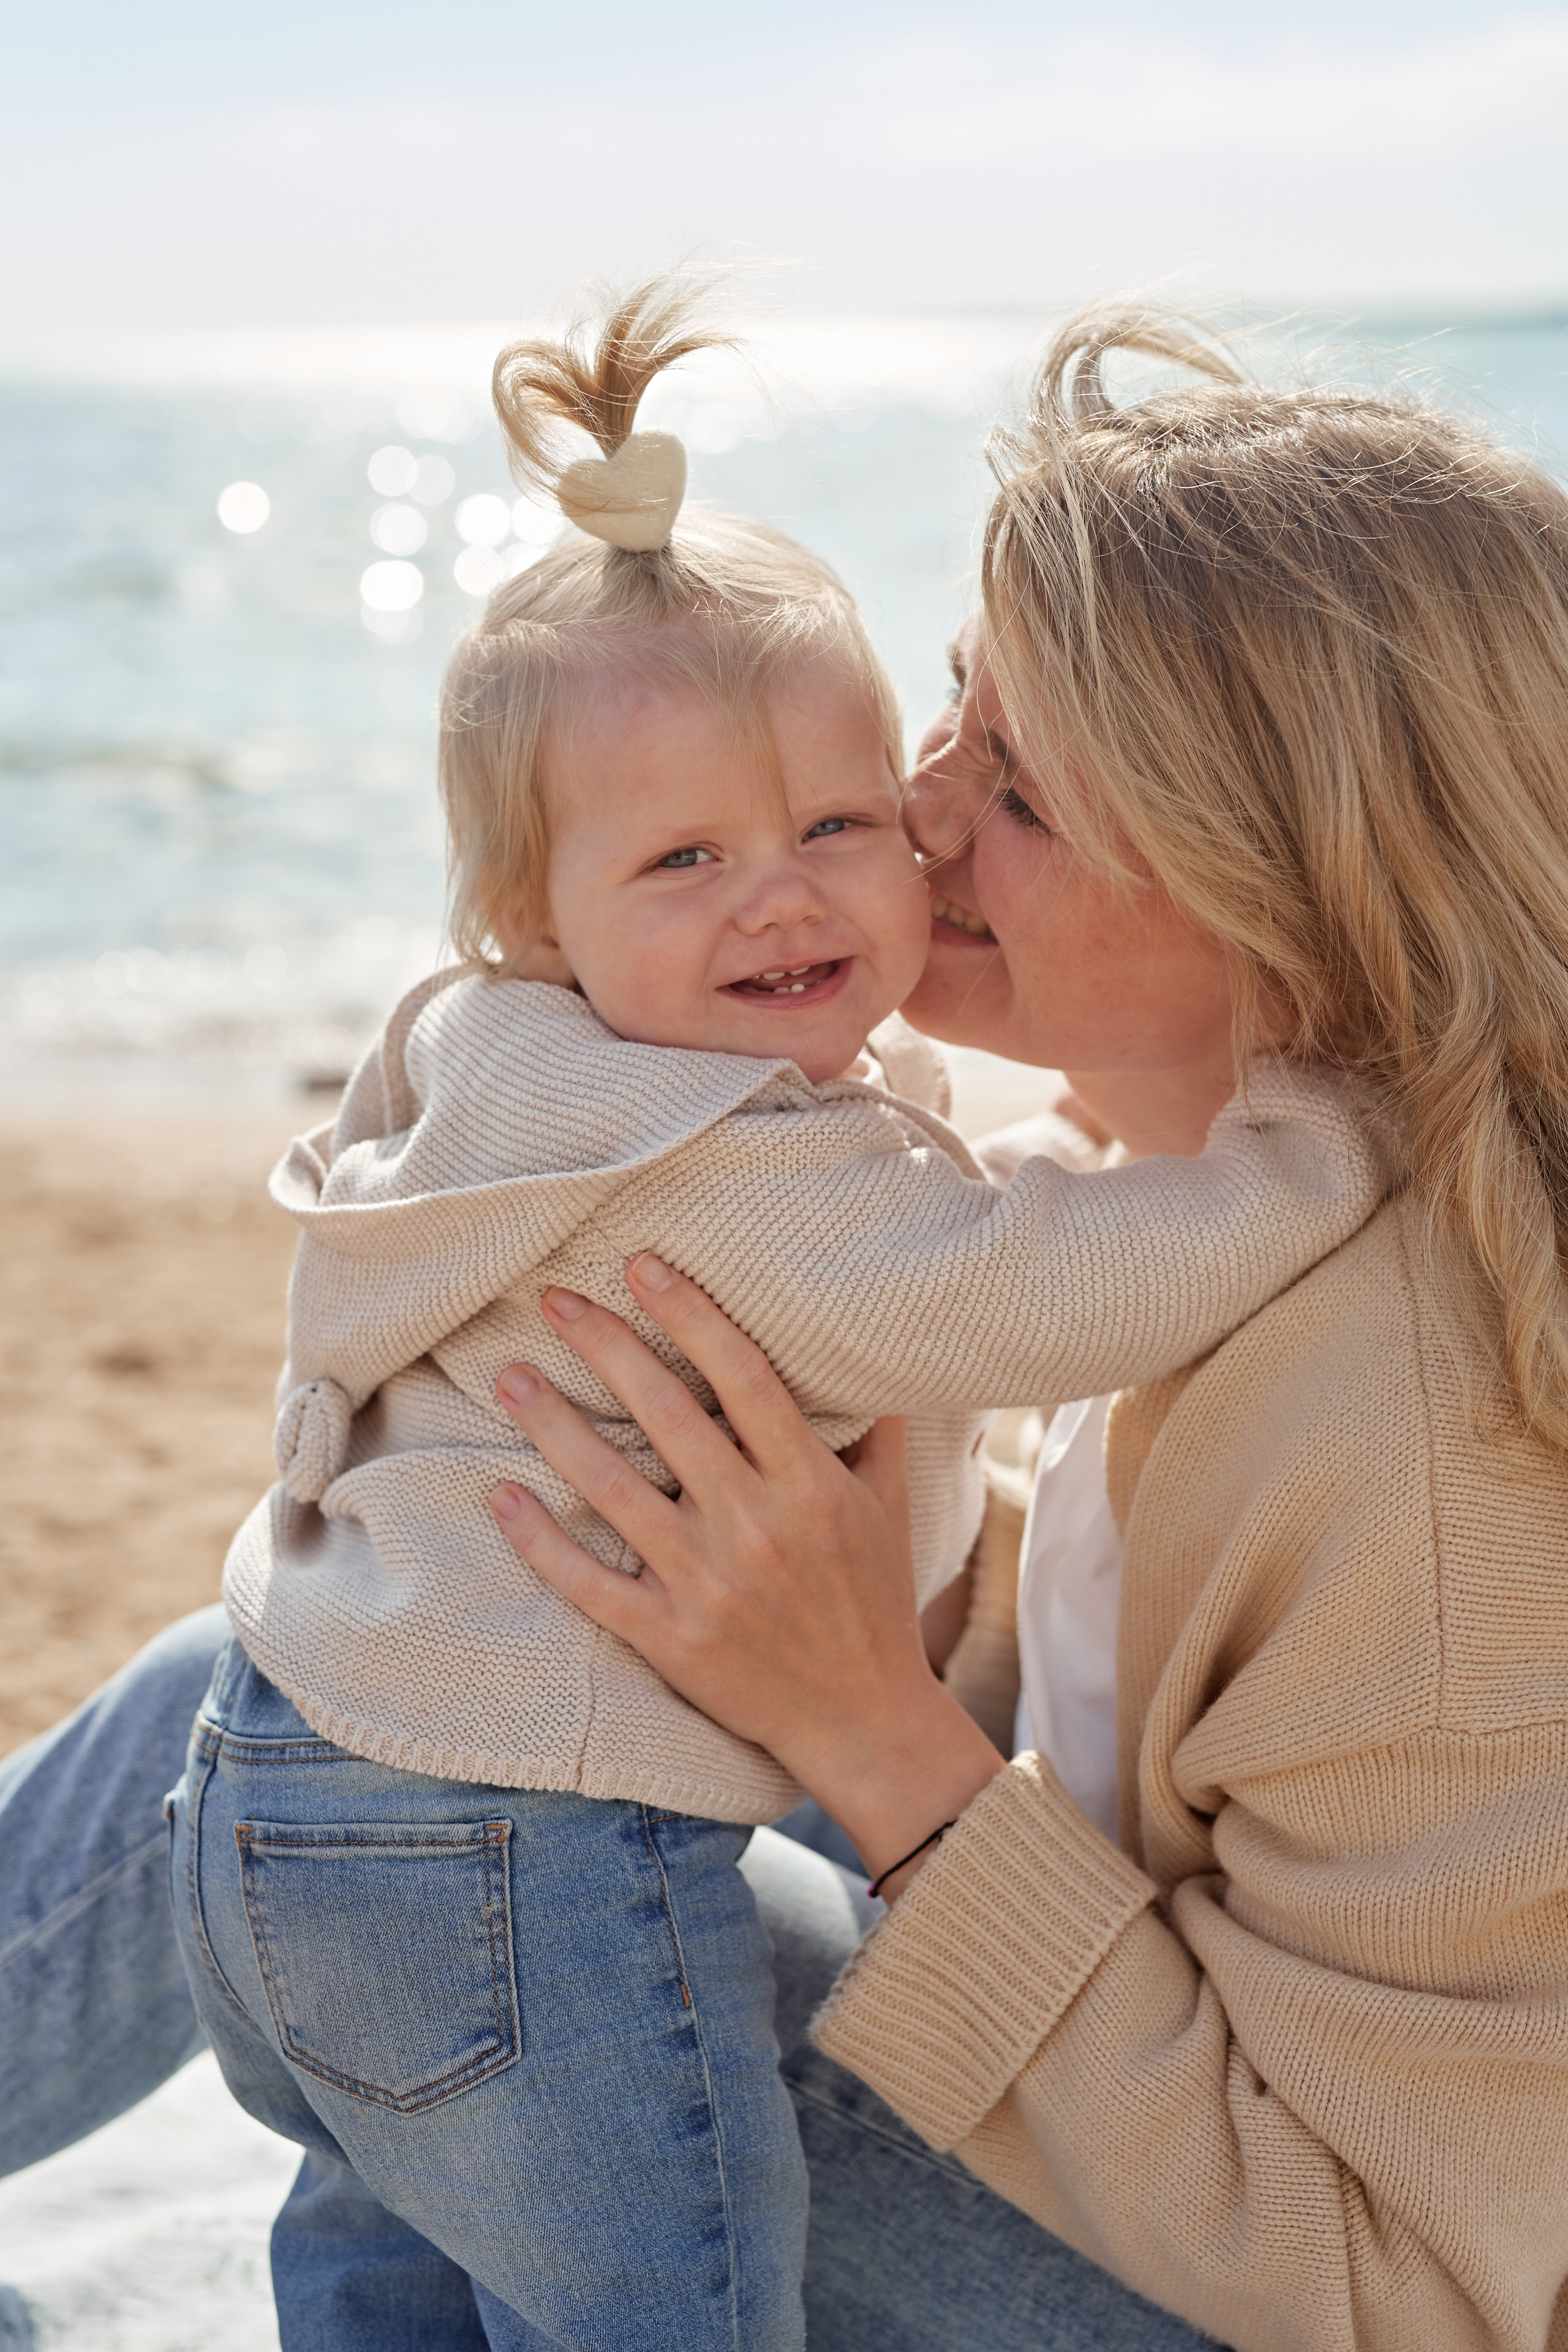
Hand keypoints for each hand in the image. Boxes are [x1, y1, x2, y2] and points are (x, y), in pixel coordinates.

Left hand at [489, 1255, 1004, 1891]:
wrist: (864, 1721)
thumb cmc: (874, 1603)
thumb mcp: (890, 1508)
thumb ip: (875, 1430)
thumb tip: (866, 1354)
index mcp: (810, 1485)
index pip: (745, 1376)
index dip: (691, 1314)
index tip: (643, 1266)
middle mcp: (755, 1527)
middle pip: (667, 1415)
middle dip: (607, 1346)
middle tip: (556, 1297)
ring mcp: (706, 1584)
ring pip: (612, 1488)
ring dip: (554, 1425)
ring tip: (511, 1376)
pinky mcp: (668, 1638)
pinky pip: (588, 1581)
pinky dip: (539, 1539)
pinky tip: (499, 1495)